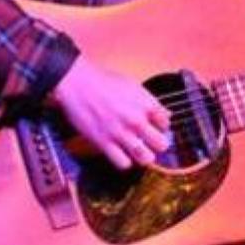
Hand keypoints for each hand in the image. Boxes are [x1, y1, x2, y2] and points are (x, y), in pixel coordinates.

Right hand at [51, 55, 170, 169]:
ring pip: (145, 158)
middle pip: (161, 144)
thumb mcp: (133, 86)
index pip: (166, 124)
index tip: (156, 127)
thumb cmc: (103, 82)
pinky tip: (122, 154)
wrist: (77, 84)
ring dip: (145, 157)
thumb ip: (150, 102)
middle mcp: (136, 120)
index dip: (162, 126)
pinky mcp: (104, 143)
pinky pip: (123, 163)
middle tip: (152, 143)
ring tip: (140, 152)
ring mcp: (120, 133)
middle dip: (158, 145)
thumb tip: (166, 114)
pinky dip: (125, 161)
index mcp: (145, 104)